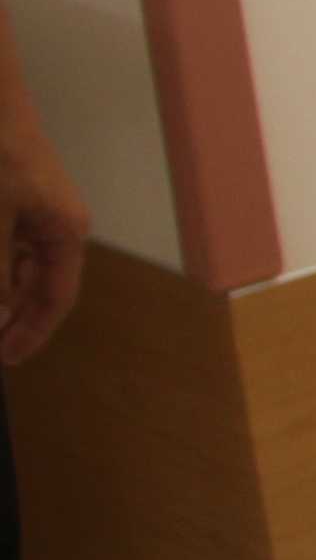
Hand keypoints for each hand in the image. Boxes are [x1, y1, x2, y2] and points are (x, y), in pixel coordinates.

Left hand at [0, 101, 86, 366]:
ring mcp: (31, 212)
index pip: (56, 298)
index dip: (32, 331)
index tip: (5, 359)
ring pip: (13, 266)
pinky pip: (4, 245)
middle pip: (34, 285)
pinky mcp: (10, 200)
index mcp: (64, 232)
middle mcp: (54, 227)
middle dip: (8, 312)